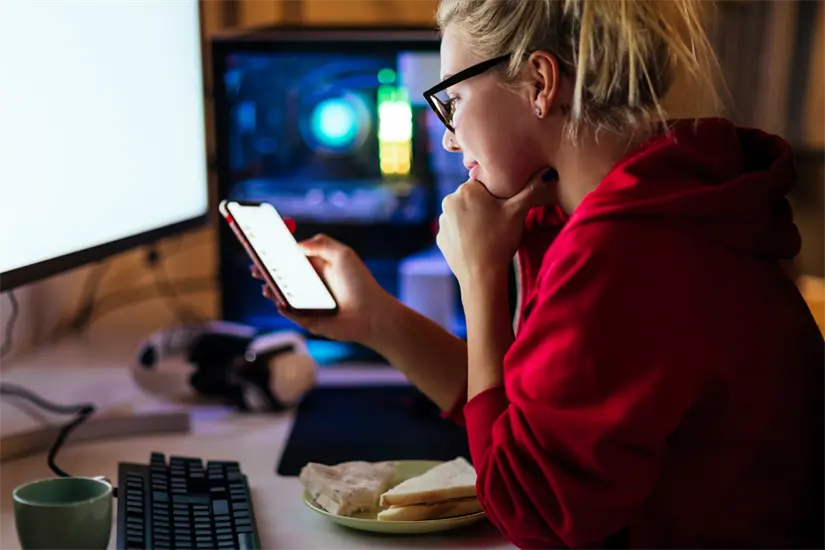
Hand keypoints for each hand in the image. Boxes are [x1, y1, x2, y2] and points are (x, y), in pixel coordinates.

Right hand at [252, 234, 392, 344]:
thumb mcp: (343, 254)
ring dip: (271, 291)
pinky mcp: (309, 320)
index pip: (290, 260)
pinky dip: (284, 309)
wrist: (374, 314)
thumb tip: (296, 245)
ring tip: (266, 286)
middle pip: (281, 278)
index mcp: (316, 268)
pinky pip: (292, 314)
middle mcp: (310, 286)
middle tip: (254, 268)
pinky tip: (280, 302)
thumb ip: (321, 244)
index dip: (275, 255)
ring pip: (282, 297)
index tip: (260, 249)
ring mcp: (308, 304)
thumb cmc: (361, 283)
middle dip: (266, 273)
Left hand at [437, 169, 556, 287]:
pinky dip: (464, 234)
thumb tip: (548, 173)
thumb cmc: (500, 240)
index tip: (503, 207)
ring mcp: (443, 220)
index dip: (495, 194)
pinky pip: (455, 230)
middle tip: (498, 222)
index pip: (483, 183)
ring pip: (462, 214)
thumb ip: (531, 189)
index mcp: (466, 189)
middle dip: (482, 206)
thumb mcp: (518, 212)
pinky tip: (477, 243)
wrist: (481, 275)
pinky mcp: (440, 238)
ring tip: (488, 234)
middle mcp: (449, 201)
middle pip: (471, 197)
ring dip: (472, 219)